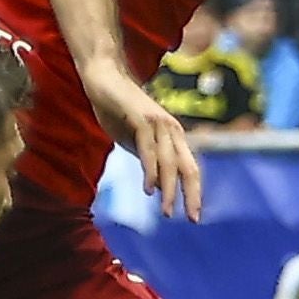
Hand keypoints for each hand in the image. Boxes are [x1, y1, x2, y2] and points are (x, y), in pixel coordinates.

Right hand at [87, 60, 202, 219]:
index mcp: (173, 136)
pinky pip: (149, 149)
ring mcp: (158, 123)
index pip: (189, 169)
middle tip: (192, 219)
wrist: (103, 79)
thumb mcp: (136, 142)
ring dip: (170, 189)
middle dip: (191, 195)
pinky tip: (149, 189)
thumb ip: (149, 161)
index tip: (194, 217)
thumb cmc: (119, 111)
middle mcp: (171, 129)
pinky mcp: (141, 118)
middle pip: (188, 167)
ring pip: (170, 162)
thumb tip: (159, 187)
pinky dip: (151, 170)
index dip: (193, 192)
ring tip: (168, 212)